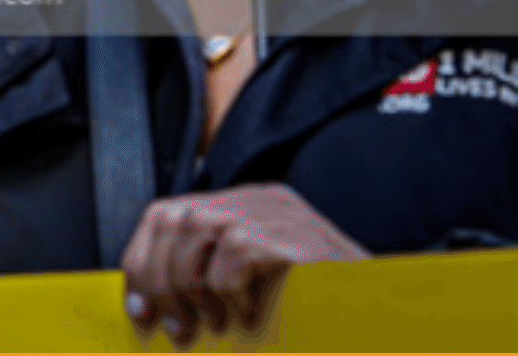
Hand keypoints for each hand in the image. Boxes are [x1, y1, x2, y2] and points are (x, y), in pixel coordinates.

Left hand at [121, 183, 365, 344]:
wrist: (387, 325)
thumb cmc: (320, 315)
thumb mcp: (251, 290)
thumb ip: (206, 279)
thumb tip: (147, 303)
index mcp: (245, 208)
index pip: (167, 214)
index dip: (142, 262)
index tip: (140, 310)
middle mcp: (261, 200)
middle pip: (173, 217)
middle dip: (158, 278)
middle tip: (175, 327)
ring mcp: (283, 214)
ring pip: (197, 227)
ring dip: (193, 285)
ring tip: (216, 323)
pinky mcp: (300, 236)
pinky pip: (237, 250)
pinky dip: (231, 290)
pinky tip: (251, 317)